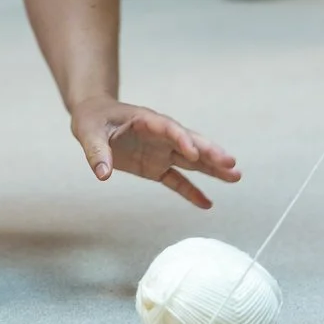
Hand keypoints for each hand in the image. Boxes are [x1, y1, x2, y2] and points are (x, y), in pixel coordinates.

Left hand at [69, 95, 240, 209]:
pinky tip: (208, 204)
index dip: (182, 139)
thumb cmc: (92, 120)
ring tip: (236, 176)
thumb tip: (103, 174)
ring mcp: (161, 151)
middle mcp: (160, 135)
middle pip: (189, 143)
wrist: (94, 119)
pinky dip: (191, 191)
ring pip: (192, 161)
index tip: (195, 152)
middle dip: (210, 152)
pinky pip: (177, 180)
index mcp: (146, 120)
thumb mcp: (87, 131)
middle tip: (231, 163)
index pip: (168, 128)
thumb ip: (96, 151)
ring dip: (212, 169)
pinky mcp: (157, 167)